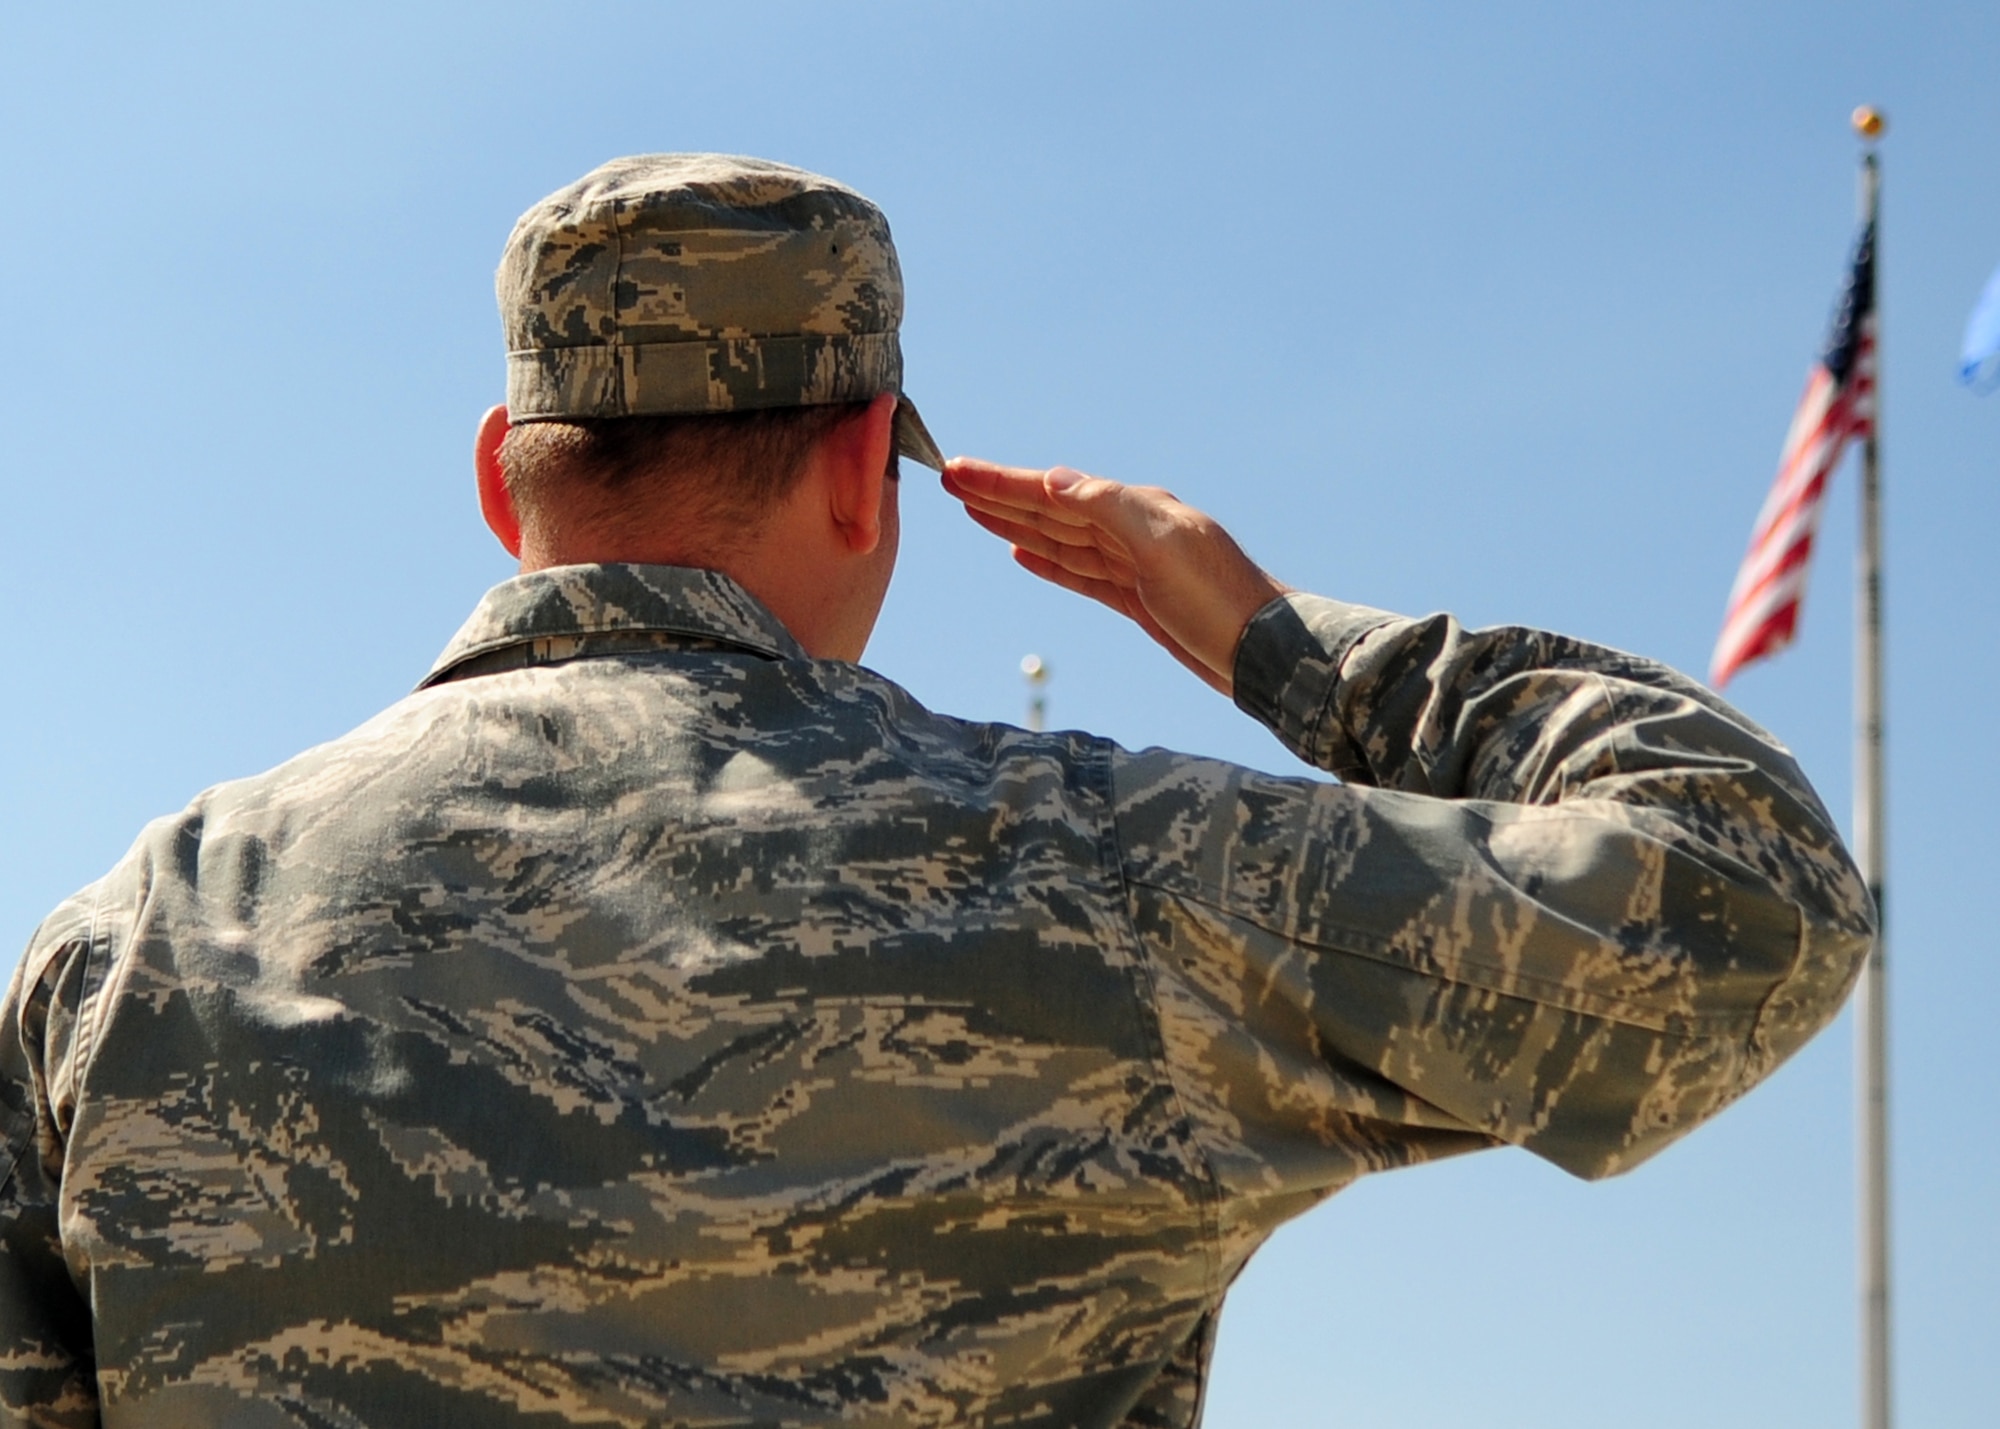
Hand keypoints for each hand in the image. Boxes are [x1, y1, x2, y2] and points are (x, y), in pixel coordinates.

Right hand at [942, 458, 1289, 696]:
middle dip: (999, 494)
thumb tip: (1054, 480)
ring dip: (1015, 522)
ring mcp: (1132, 565)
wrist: (1266, 654)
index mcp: (1134, 509)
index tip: (957, 469)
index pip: (1054, 490)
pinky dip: (1048, 559)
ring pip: (1059, 538)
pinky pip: (1080, 571)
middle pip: (1050, 508)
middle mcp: (1131, 529)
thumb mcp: (1164, 546)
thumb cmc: (1221, 598)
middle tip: (949, 480)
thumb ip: (1110, 507)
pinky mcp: (1137, 599)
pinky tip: (1022, 552)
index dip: (1004, 481)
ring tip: (972, 510)